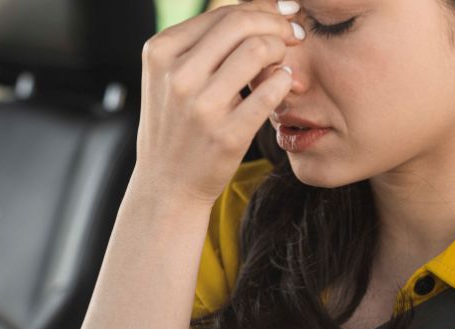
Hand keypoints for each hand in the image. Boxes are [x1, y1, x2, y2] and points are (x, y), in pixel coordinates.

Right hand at [134, 0, 300, 202]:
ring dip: (282, 50)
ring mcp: (201, 106)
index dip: (261, 9)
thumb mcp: (171, 77)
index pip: (222, 13)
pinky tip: (284, 84)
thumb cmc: (177, 125)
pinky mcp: (226, 134)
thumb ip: (204, 44)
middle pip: (241, 23)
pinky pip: (271, 89)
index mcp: (161, 53)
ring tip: (283, 62)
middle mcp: (177, 76)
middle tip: (294, 33)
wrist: (167, 185)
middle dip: (277, 23)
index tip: (282, 15)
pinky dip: (284, 80)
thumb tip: (261, 10)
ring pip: (258, 49)